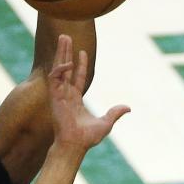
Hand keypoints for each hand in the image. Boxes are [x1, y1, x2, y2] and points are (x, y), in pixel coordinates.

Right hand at [47, 35, 128, 151]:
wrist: (75, 146)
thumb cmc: (87, 139)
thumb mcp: (106, 123)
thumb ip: (114, 113)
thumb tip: (128, 108)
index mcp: (75, 100)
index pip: (77, 78)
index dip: (80, 65)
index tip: (82, 52)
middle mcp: (66, 95)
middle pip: (65, 69)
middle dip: (66, 53)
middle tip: (65, 37)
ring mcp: (59, 95)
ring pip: (59, 69)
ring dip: (60, 53)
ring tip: (63, 37)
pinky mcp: (55, 98)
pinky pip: (55, 79)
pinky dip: (60, 69)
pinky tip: (67, 62)